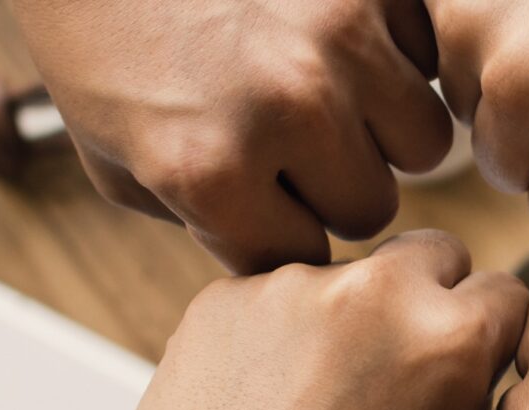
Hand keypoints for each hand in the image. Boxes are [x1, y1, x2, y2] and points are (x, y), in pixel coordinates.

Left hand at [10, 0, 452, 273]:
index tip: (251, 199)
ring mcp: (338, 38)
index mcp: (209, 170)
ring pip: (421, 143)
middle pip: (370, 207)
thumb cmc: (102, 45)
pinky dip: (393, 61)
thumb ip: (207, 227)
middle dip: (330, 186)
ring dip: (377, 130)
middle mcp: (285, 108)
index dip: (274, 230)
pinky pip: (427, 60)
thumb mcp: (117, 166)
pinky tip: (334, 48)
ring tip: (323, 98)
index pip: (298, 253)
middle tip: (286, 145)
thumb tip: (290, 251)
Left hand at [116, 230, 527, 409]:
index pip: (505, 290)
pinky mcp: (222, 297)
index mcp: (448, 342)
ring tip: (313, 399)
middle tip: (398, 366)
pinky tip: (261, 398)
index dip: (491, 331)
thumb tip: (472, 366)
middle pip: (433, 253)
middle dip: (428, 298)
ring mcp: (291, 286)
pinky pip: (272, 295)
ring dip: (345, 317)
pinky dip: (274, 333)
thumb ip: (469, 403)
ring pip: (347, 275)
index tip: (471, 357)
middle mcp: (374, 294)